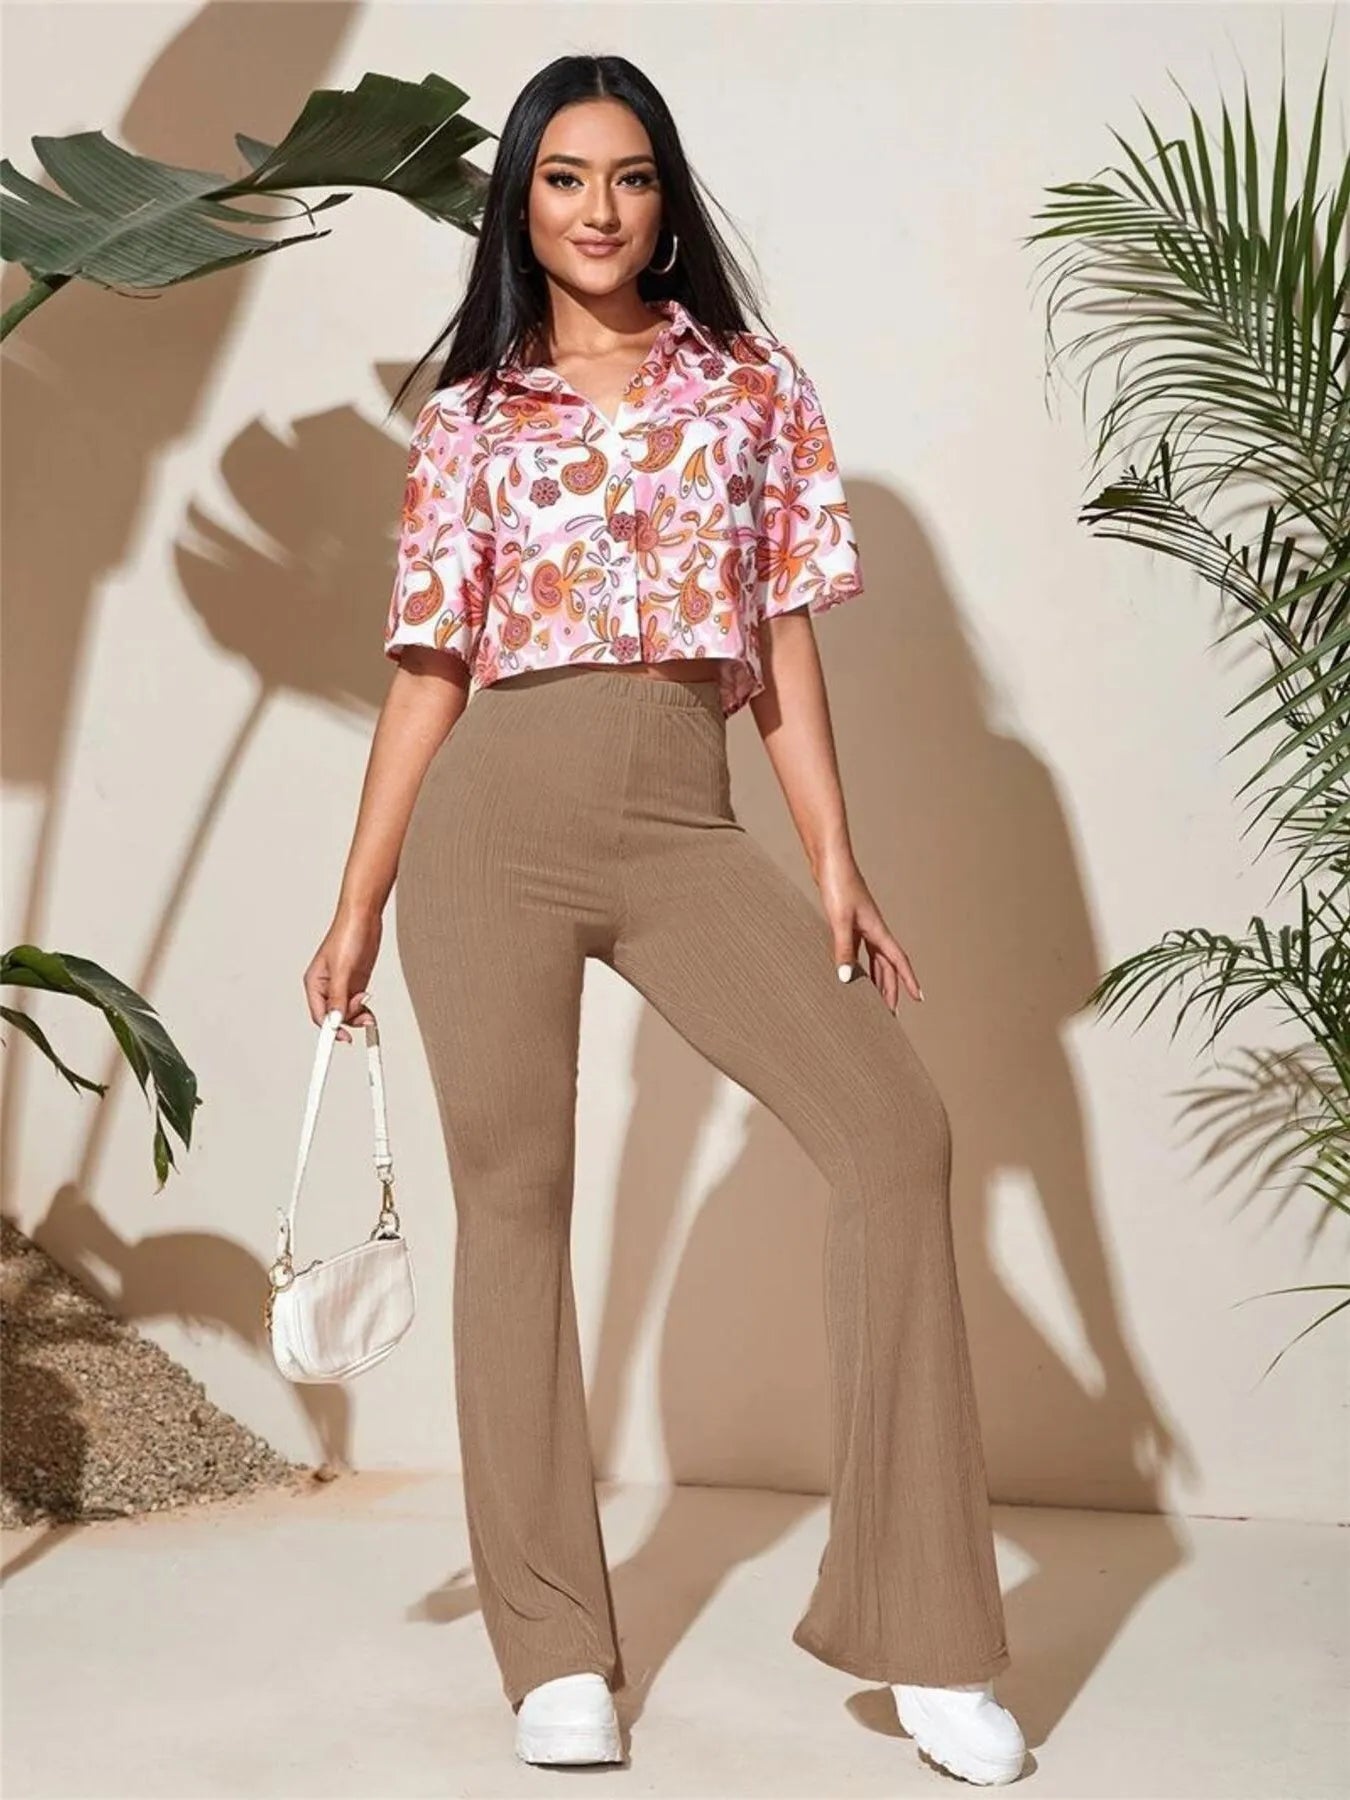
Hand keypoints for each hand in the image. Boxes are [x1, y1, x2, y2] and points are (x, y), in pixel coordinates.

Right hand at [303, 906, 381, 1041]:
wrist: (364, 918)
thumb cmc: (347, 935)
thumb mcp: (343, 969)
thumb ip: (338, 997)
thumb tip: (335, 1020)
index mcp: (314, 983)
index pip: (319, 1015)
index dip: (330, 1030)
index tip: (343, 1039)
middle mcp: (326, 987)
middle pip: (335, 1016)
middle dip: (349, 1019)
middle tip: (365, 1016)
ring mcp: (342, 985)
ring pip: (347, 1012)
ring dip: (358, 1014)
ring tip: (369, 1011)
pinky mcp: (355, 982)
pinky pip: (357, 1004)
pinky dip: (364, 1009)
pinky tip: (370, 1011)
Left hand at [816, 856, 922, 1011]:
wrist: (830, 861)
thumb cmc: (838, 885)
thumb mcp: (840, 920)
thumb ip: (842, 949)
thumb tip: (845, 978)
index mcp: (877, 930)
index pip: (898, 960)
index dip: (909, 980)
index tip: (919, 998)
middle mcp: (873, 930)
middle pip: (887, 965)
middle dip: (891, 988)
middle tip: (892, 1012)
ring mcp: (862, 926)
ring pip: (874, 959)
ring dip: (876, 979)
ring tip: (875, 999)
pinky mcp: (848, 922)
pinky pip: (859, 951)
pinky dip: (859, 964)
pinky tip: (851, 972)